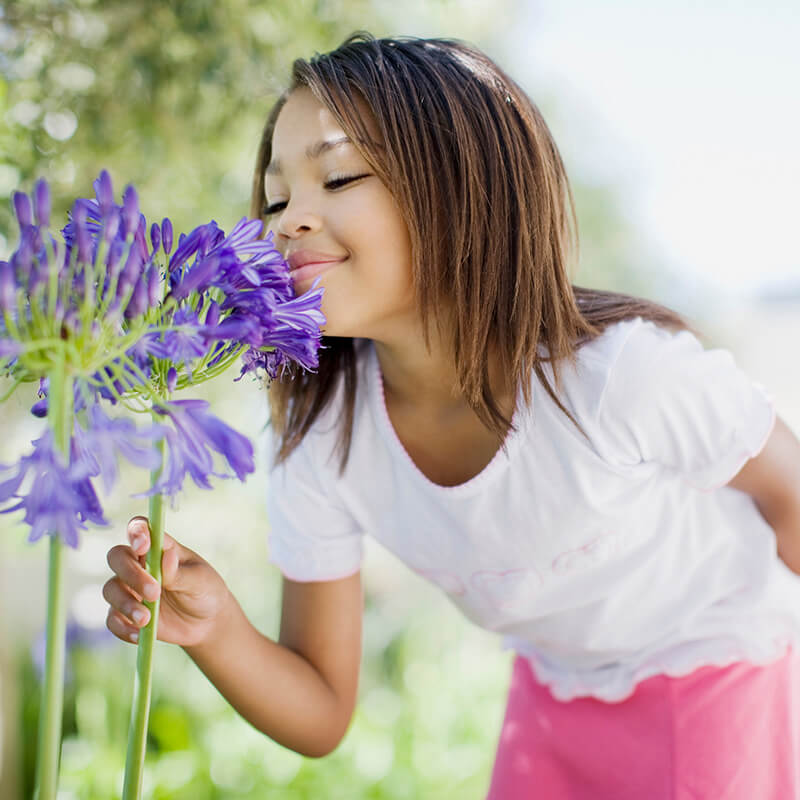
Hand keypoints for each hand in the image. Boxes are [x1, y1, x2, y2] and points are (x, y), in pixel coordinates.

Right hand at [104, 515, 231, 647]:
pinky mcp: (125, 614)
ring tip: (147, 619)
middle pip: (117, 557)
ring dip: (125, 603)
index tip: (142, 546)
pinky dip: (122, 626)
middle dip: (131, 574)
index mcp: (159, 548)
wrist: (207, 623)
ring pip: (110, 589)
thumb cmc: (205, 590)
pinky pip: (112, 618)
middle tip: (153, 592)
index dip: (136, 532)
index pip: (139, 529)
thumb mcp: (200, 580)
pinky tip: (139, 633)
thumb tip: (166, 555)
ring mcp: (130, 589)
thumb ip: (180, 572)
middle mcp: (139, 564)